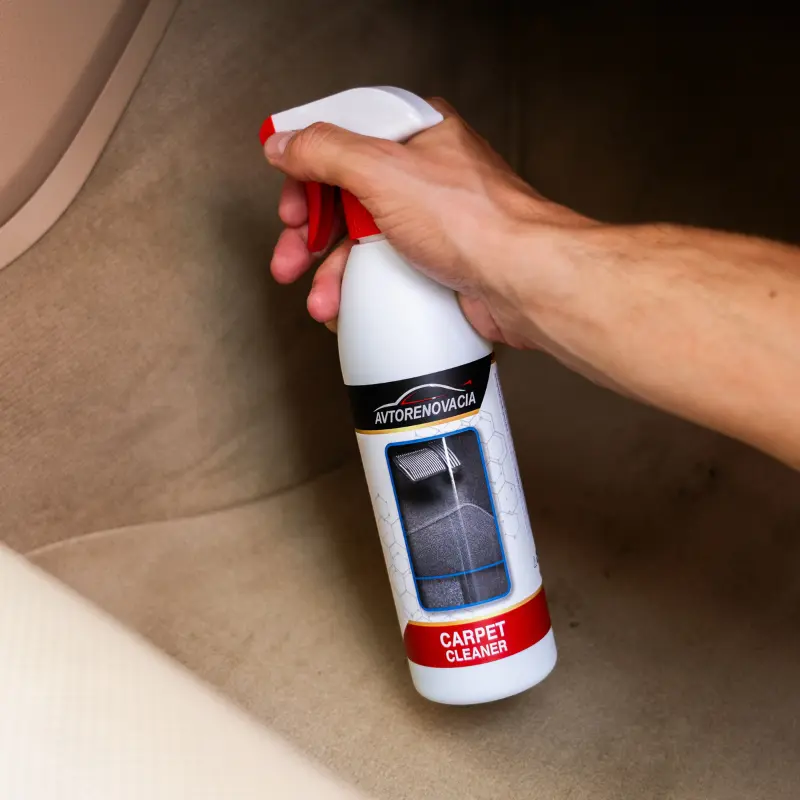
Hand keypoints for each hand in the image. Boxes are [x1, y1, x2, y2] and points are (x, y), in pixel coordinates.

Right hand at [263, 99, 590, 345]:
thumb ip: (327, 152)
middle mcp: (424, 175)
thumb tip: (286, 143)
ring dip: (332, 272)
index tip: (288, 199)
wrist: (523, 282)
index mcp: (416, 135)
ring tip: (320, 297)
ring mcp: (430, 222)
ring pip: (363, 240)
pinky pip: (385, 271)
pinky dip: (361, 291)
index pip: (344, 140)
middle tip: (291, 255)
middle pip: (347, 196)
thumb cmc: (477, 223)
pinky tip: (347, 306)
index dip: (308, 170)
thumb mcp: (385, 172)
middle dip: (311, 233)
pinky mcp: (436, 263)